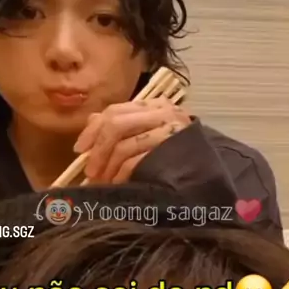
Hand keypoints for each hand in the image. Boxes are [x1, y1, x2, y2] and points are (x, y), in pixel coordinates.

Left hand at [73, 97, 190, 183]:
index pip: (115, 111)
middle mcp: (162, 113)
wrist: (208, 169)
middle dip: (98, 149)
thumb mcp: (146, 132)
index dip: (93, 130)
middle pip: (117, 124)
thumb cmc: (175, 152)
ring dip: (108, 166)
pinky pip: (137, 161)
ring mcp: (168, 131)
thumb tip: (91, 124)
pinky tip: (119, 183)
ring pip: (125, 145)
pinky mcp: (171, 152)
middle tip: (90, 171)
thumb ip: (121, 125)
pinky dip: (122, 174)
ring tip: (103, 182)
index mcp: (152, 105)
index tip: (80, 149)